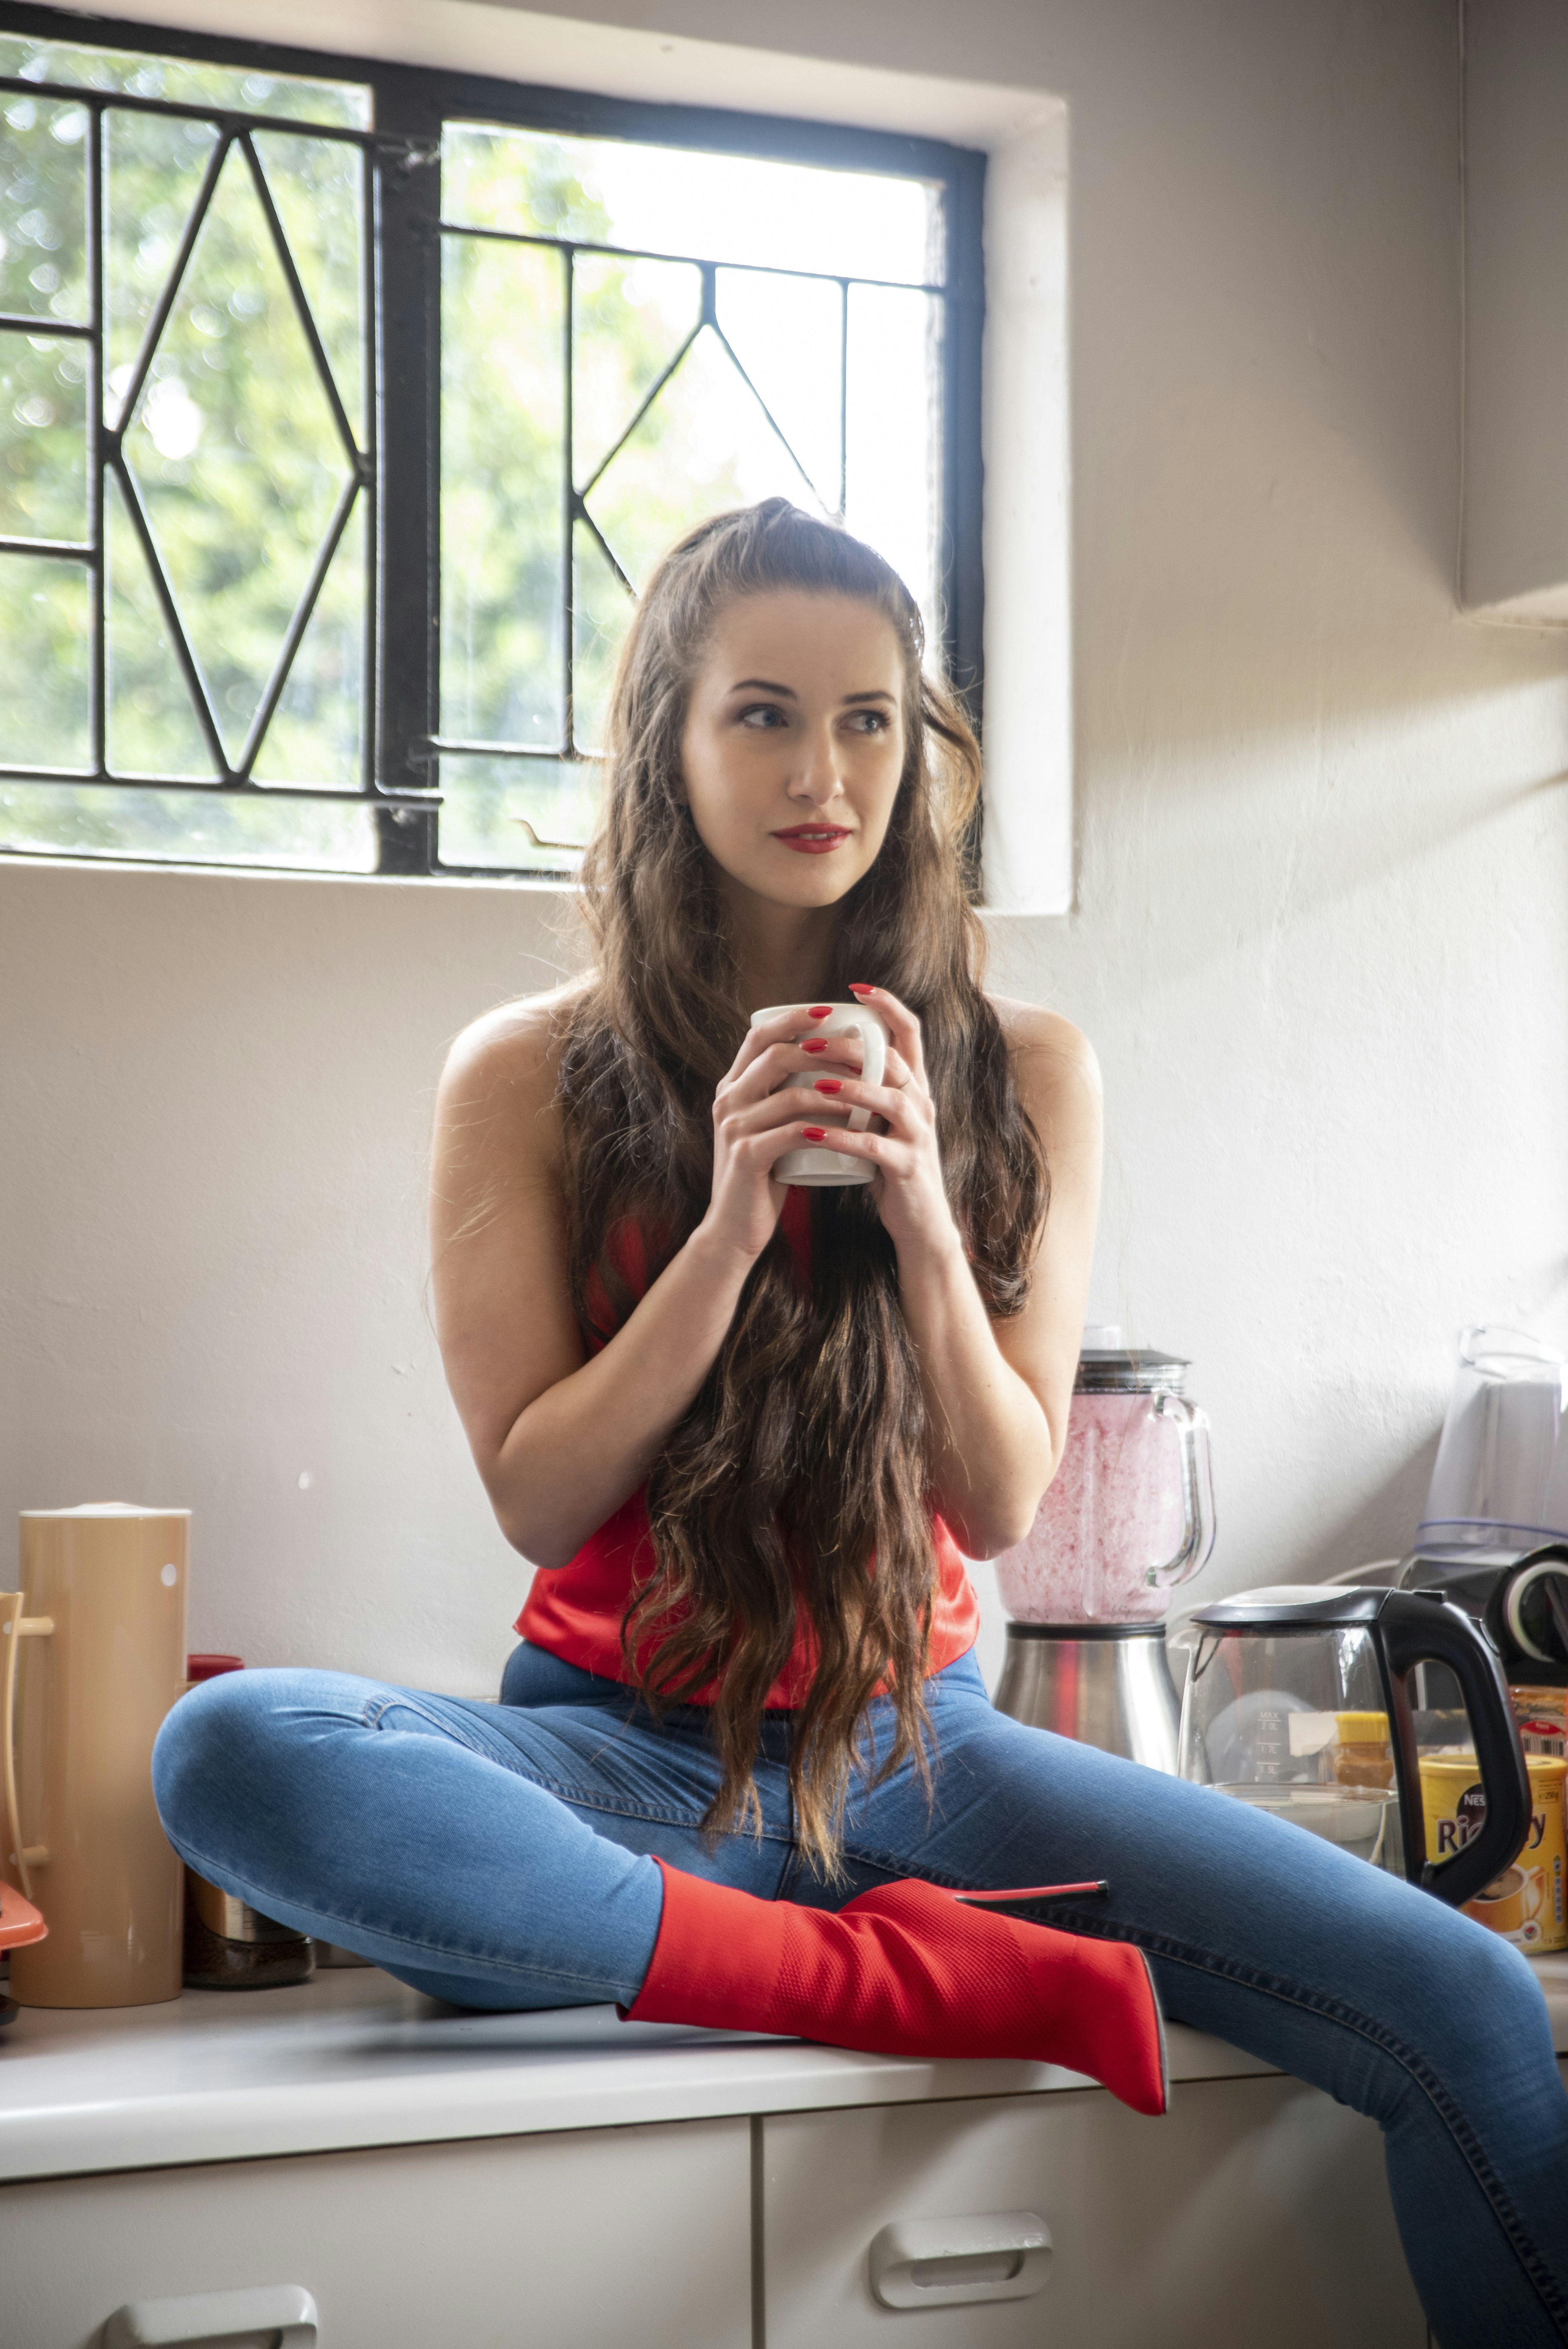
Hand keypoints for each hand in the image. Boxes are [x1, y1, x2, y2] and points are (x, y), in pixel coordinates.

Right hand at [698, 1008, 865, 1264]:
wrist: (735, 1226)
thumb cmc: (763, 1174)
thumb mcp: (769, 1126)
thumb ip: (784, 1095)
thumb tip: (828, 1060)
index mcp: (732, 1086)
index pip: (758, 1035)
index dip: (793, 1018)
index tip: (828, 1009)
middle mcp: (727, 1100)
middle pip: (775, 1054)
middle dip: (822, 1049)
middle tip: (860, 1051)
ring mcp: (733, 1127)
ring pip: (790, 1094)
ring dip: (835, 1091)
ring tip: (867, 1091)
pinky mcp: (746, 1156)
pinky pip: (793, 1132)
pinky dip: (826, 1127)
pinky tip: (849, 1128)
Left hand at [796, 985, 961, 1260]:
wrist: (920, 1223)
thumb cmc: (890, 1167)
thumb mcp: (881, 1121)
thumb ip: (864, 1090)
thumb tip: (821, 1056)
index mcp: (914, 1087)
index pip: (910, 1032)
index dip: (888, 1005)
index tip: (857, 987)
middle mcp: (921, 1104)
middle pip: (893, 1060)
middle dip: (851, 1047)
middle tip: (810, 1042)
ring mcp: (918, 1135)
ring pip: (889, 1100)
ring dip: (850, 1089)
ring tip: (813, 1084)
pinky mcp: (908, 1167)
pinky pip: (875, 1148)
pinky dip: (843, 1139)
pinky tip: (814, 1135)